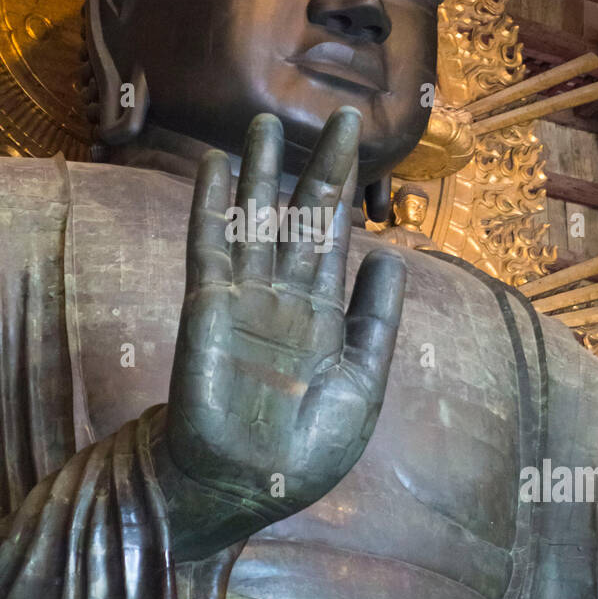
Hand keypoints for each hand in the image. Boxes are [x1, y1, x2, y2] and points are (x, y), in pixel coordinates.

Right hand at [159, 107, 405, 557]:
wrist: (245, 484)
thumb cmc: (306, 448)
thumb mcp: (361, 385)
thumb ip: (373, 321)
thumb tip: (390, 257)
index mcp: (323, 315)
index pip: (336, 240)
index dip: (348, 193)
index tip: (360, 144)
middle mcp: (284, 296)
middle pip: (302, 217)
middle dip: (318, 168)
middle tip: (339, 114)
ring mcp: (244, 297)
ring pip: (253, 220)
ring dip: (258, 172)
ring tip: (262, 122)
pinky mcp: (207, 305)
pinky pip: (209, 246)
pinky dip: (210, 205)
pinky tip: (213, 167)